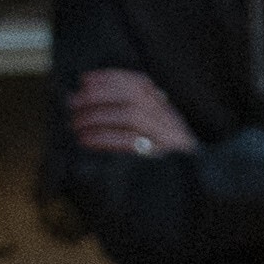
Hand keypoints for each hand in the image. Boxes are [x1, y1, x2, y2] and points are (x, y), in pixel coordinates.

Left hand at [67, 68, 198, 156]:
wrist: (191, 185)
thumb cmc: (164, 159)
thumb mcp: (157, 131)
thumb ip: (137, 114)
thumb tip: (92, 98)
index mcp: (165, 110)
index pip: (139, 83)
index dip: (110, 77)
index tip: (84, 80)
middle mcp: (168, 120)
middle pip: (132, 97)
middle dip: (98, 96)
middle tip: (72, 103)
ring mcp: (166, 139)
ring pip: (130, 115)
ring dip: (97, 117)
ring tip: (76, 124)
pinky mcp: (158, 158)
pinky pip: (128, 143)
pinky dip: (103, 138)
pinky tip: (86, 140)